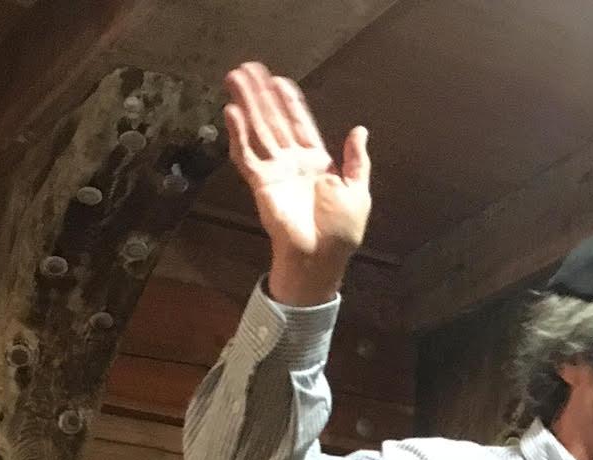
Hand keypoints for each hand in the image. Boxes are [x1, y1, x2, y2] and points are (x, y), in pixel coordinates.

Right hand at [223, 61, 370, 304]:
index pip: (300, 125)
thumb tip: (360, 130)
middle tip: (248, 68)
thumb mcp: (359, 191)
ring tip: (235, 78)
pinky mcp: (261, 184)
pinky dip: (239, 134)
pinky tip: (232, 112)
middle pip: (274, 121)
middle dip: (262, 95)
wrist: (321, 258)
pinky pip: (247, 155)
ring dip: (247, 105)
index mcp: (317, 163)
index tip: (280, 80)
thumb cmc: (341, 232)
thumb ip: (357, 160)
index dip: (290, 103)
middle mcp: (293, 163)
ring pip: (258, 130)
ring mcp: (276, 172)